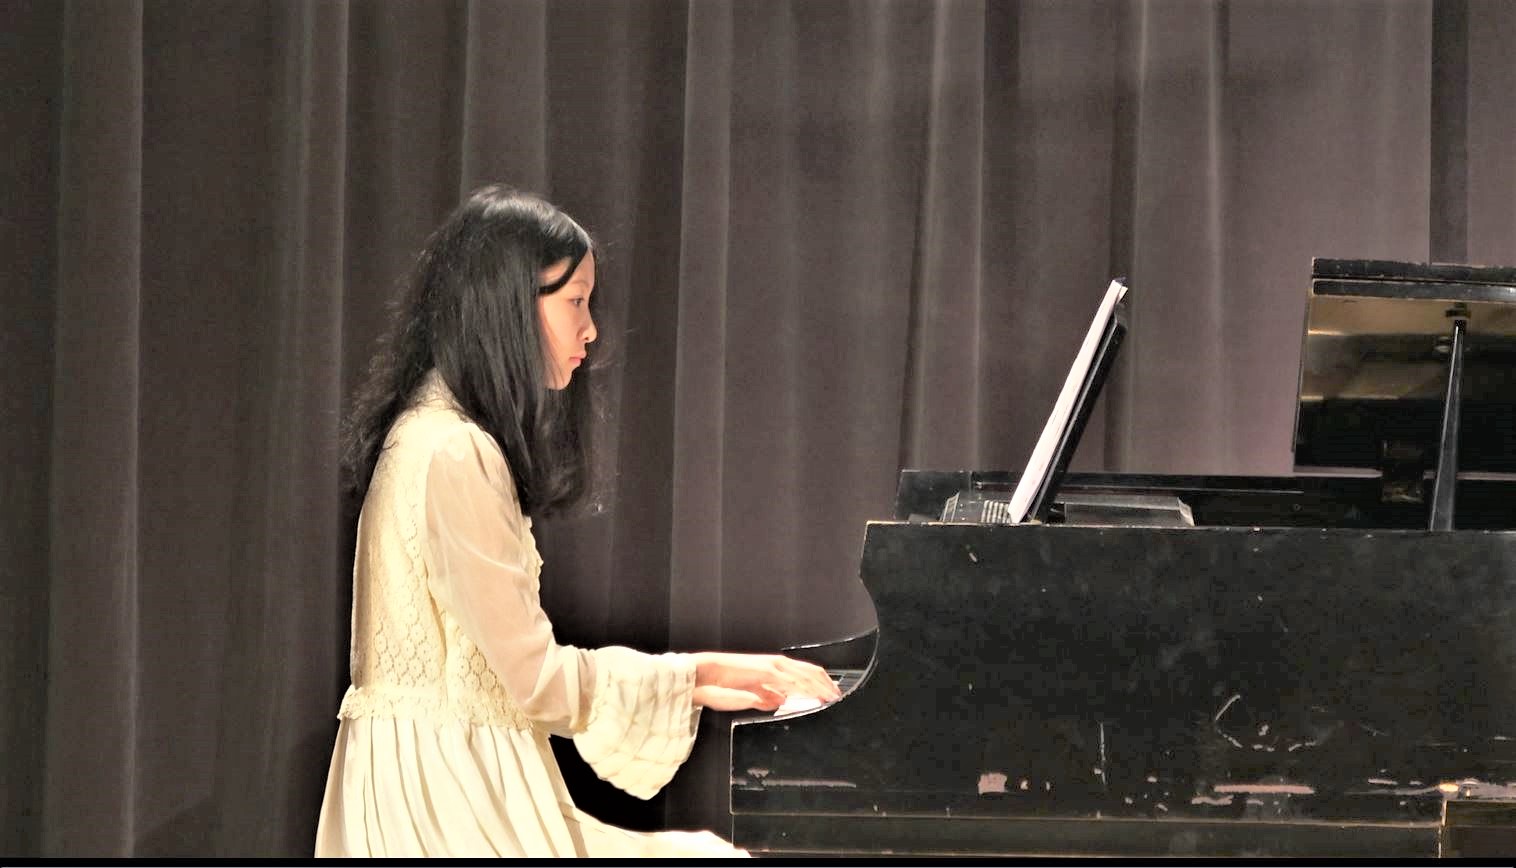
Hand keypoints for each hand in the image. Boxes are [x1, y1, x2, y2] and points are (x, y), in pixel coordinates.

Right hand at [689, 651, 841, 711]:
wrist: (705, 676)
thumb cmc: (723, 686)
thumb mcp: (751, 696)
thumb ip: (765, 697)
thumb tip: (779, 702)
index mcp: (773, 670)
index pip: (803, 674)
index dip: (819, 684)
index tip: (830, 696)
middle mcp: (775, 665)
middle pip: (809, 672)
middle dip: (826, 684)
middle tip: (838, 697)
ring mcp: (771, 666)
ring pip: (803, 674)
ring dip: (820, 686)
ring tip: (831, 697)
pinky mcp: (765, 670)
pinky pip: (790, 679)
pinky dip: (805, 687)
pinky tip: (813, 695)